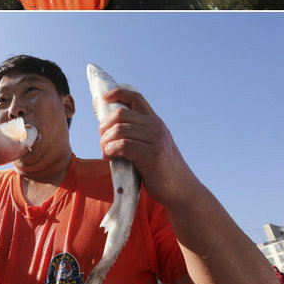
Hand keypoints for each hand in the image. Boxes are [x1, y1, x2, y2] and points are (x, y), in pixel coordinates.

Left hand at [97, 87, 196, 207]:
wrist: (181, 190)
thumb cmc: (159, 169)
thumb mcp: (150, 144)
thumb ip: (136, 134)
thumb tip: (107, 128)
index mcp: (155, 121)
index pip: (136, 97)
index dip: (118, 93)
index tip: (104, 98)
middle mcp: (156, 127)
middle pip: (121, 114)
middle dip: (105, 126)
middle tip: (102, 141)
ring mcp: (155, 140)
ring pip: (119, 130)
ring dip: (105, 142)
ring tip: (106, 152)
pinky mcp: (152, 155)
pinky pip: (122, 145)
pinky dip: (110, 151)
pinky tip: (110, 158)